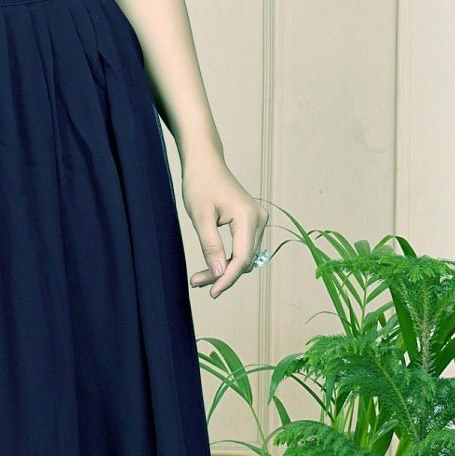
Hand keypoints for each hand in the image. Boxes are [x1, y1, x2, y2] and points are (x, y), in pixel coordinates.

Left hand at [180, 154, 268, 298]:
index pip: (242, 258)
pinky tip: (211, 266)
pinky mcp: (252, 221)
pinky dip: (228, 258)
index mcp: (248, 217)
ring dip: (224, 269)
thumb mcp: (200, 217)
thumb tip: (220, 274)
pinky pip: (243, 247)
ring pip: (244, 256)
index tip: (212, 292)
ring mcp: (258, 220)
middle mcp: (259, 219)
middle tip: (195, 283)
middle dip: (222, 275)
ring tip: (198, 278)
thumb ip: (211, 246)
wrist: (205, 163)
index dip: (227, 278)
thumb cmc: (200, 184)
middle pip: (244, 260)